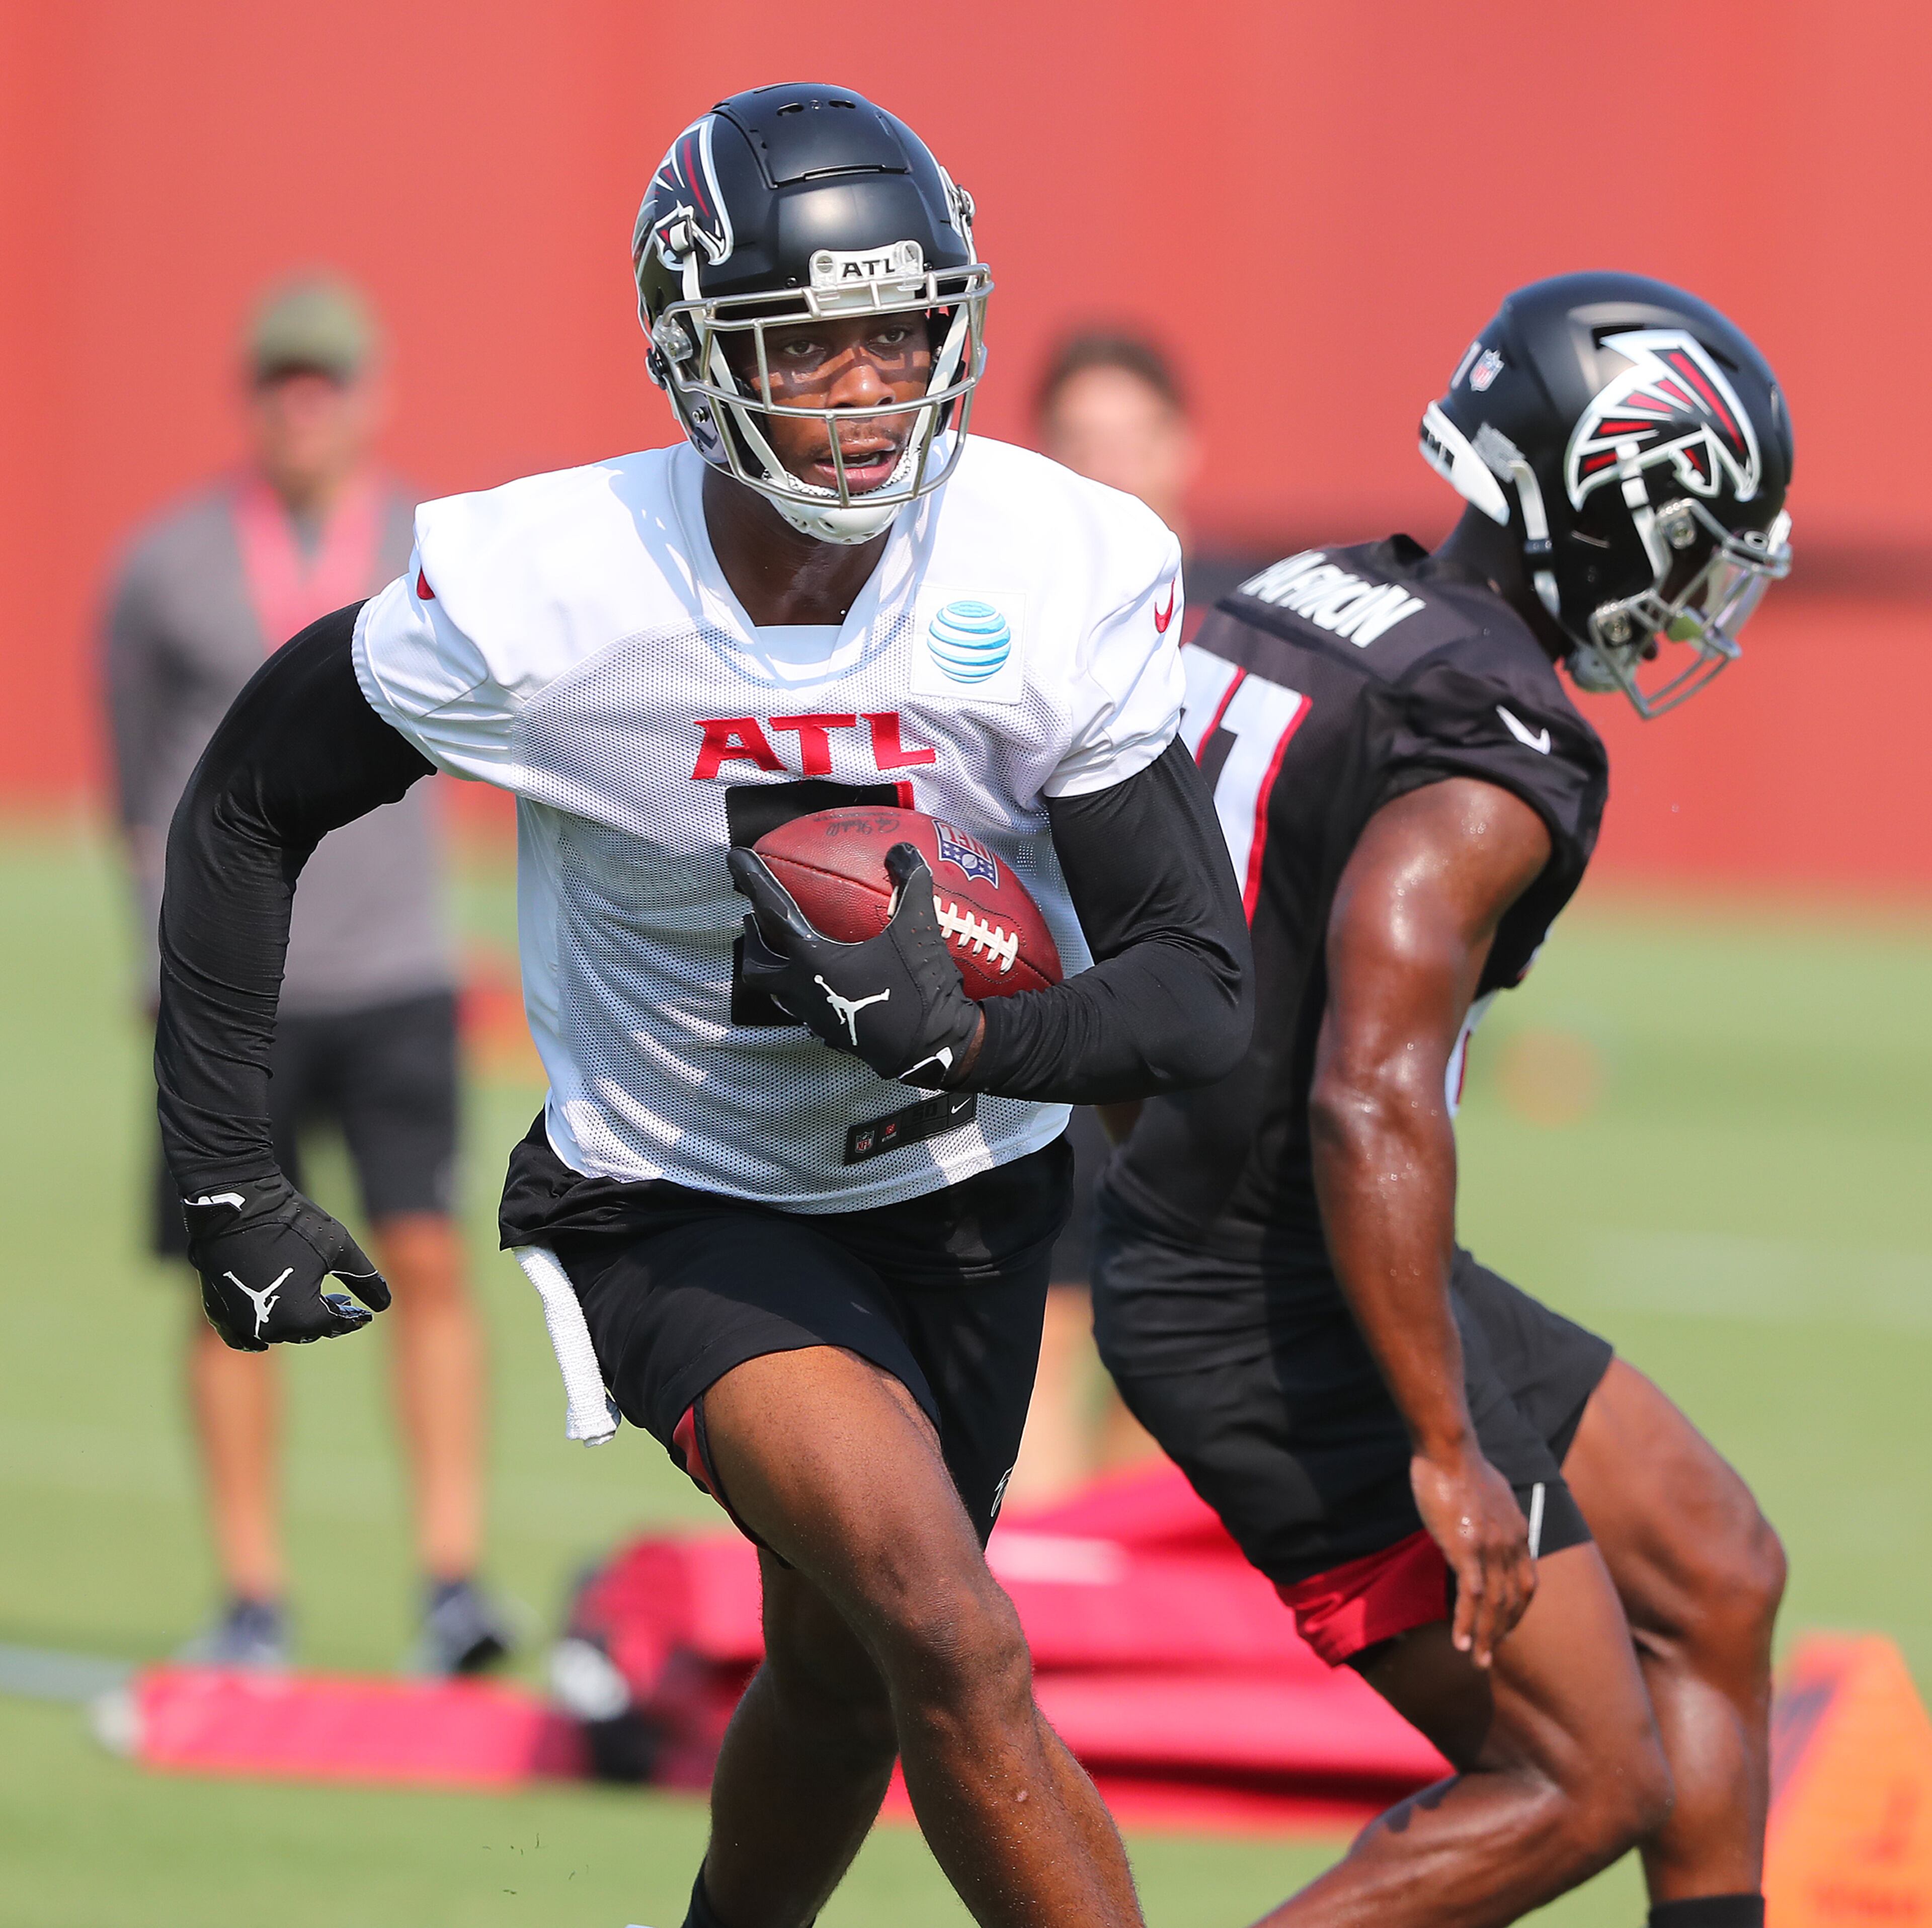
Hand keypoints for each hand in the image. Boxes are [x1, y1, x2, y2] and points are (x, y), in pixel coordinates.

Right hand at [180, 1175, 390, 1351]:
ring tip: (311, 1304)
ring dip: (294, 1321)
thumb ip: (366, 1279)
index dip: (351, 1317)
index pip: (334, 1324)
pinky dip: (258, 1332)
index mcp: (301, 1318)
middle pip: (305, 1330)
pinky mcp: (218, 1310)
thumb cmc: (294, 1224)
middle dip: (324, 1317)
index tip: (364, 1313)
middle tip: (340, 1303)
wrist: (238, 1205)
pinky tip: (271, 1326)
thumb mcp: (340, 1249)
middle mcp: (268, 1329)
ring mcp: (239, 1322)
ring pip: (275, 1332)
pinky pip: (241, 1334)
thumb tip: (385, 1304)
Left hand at [728, 842, 983, 1086]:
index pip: (773, 912)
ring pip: (776, 991)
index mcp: (813, 962)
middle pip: (757, 965)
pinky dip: (800, 988)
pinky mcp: (832, 1033)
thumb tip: (904, 848)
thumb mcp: (918, 930)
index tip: (734, 858)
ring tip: (784, 948)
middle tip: (755, 917)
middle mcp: (803, 990)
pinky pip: (803, 1007)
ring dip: (773, 966)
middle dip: (751, 939)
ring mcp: (815, 1017)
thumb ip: (911, 884)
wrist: (934, 1050)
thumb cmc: (919, 989)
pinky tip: (822, 981)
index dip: (752, 880)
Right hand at [1410, 1443, 1534, 1668]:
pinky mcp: (1466, 1549)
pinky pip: (1470, 1597)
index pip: (1526, 1584)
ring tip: (1477, 1661)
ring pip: (1493, 1606)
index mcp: (1518, 1532)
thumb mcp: (1489, 1494)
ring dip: (1486, 1638)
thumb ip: (1491, 1516)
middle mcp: (1511, 1545)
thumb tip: (1483, 1523)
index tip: (1505, 1629)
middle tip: (1490, 1658)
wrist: (1449, 1449)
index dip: (1517, 1611)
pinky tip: (1459, 1641)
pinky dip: (1465, 1623)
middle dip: (1502, 1634)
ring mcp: (1490, 1549)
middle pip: (1512, 1601)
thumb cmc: (1460, 1466)